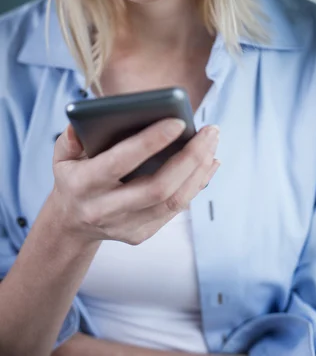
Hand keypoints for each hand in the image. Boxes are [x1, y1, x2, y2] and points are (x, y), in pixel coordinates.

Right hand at [50, 120, 219, 245]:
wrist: (71, 222)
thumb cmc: (73, 176)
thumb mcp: (63, 155)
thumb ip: (71, 137)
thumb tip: (84, 122)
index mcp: (83, 185)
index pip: (120, 163)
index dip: (150, 142)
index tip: (178, 121)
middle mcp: (104, 210)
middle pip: (157, 188)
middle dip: (190, 157)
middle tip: (210, 131)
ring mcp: (125, 226)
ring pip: (173, 202)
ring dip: (199, 170)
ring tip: (212, 142)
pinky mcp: (141, 234)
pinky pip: (176, 209)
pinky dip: (197, 184)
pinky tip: (209, 161)